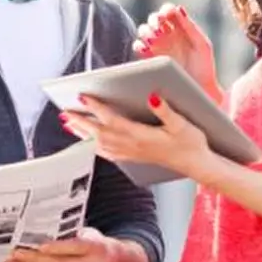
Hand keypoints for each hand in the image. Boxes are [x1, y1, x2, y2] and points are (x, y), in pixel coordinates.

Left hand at [62, 92, 211, 177]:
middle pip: (99, 132)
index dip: (96, 107)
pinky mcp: (133, 157)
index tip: (82, 97)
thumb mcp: (182, 124)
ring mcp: (131, 153)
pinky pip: (107, 152)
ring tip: (69, 123)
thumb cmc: (191, 144)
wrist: (197, 165)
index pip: (112, 119)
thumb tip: (152, 96)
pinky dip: (94, 145)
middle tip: (64, 112)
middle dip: (80, 121)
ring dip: (83, 133)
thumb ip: (165, 110)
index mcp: (141, 135)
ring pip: (100, 143)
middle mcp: (132, 146)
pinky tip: (88, 142)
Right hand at [135, 3, 222, 105]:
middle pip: (154, 19)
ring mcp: (156, 47)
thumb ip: (190, 27)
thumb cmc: (204, 68)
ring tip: (153, 38)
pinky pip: (138, 47)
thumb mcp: (202, 45)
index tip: (167, 14)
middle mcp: (167, 36)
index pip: (168, 12)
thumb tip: (178, 8)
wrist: (200, 92)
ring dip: (146, 31)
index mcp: (180, 29)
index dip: (166, 10)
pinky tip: (145, 48)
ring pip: (143, 31)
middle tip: (158, 24)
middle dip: (154, 19)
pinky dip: (139, 45)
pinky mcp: (148, 60)